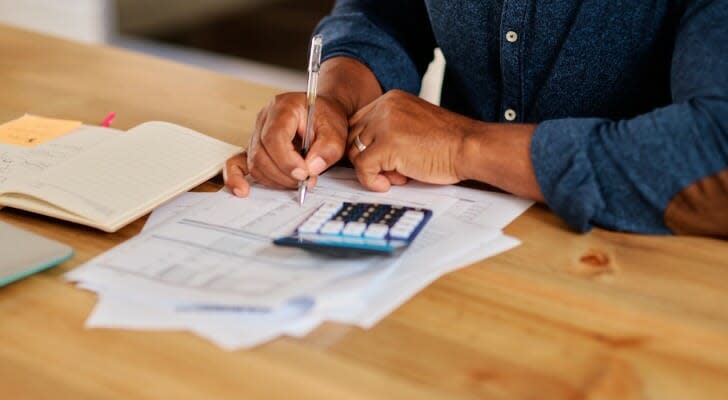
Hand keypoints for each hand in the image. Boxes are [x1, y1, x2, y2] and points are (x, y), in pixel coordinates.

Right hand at [224, 92, 347, 196]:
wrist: (321, 114)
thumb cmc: (326, 118)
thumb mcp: (336, 129)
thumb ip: (328, 148)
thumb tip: (311, 169)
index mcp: (283, 107)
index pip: (274, 137)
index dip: (287, 160)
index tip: (303, 174)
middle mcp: (265, 119)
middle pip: (262, 153)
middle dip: (284, 174)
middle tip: (306, 181)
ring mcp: (256, 133)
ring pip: (255, 164)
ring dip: (275, 179)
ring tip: (297, 182)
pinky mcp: (254, 148)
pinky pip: (237, 163)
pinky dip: (237, 178)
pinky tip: (242, 190)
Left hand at [347, 90, 472, 190]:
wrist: (470, 147)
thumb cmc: (449, 143)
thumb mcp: (413, 126)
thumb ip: (390, 130)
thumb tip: (363, 152)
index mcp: (392, 100)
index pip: (358, 123)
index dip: (366, 146)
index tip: (383, 161)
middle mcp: (385, 107)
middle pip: (352, 137)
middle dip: (367, 159)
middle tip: (393, 171)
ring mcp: (384, 124)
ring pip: (355, 153)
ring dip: (372, 170)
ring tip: (398, 176)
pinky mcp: (387, 145)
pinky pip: (362, 168)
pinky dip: (372, 181)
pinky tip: (390, 183)